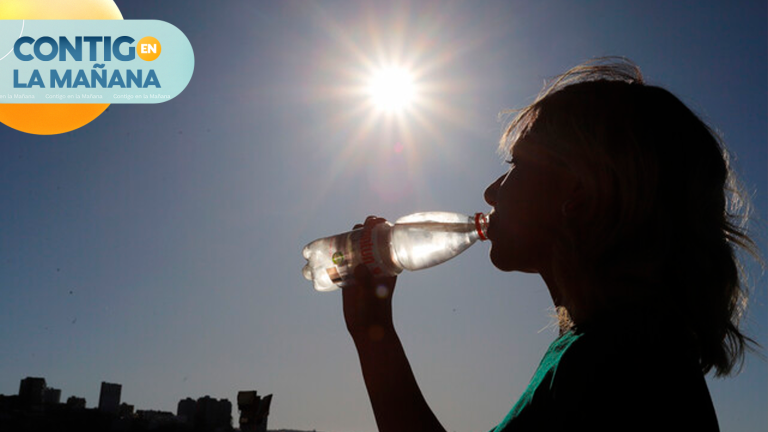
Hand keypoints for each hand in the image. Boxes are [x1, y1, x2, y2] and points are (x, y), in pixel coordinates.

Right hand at [342, 216, 397, 340]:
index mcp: (385, 266)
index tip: (374, 221)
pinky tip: (325, 252)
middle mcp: (373, 266)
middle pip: (367, 242)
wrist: (367, 329)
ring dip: (346, 241)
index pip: (384, 241)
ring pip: (353, 250)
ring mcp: (360, 271)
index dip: (380, 228)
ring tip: (339, 237)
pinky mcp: (348, 278)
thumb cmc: (374, 311)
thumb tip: (359, 268)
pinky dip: (334, 255)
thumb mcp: (371, 295)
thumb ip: (366, 282)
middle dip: (362, 232)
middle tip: (356, 228)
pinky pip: (342, 262)